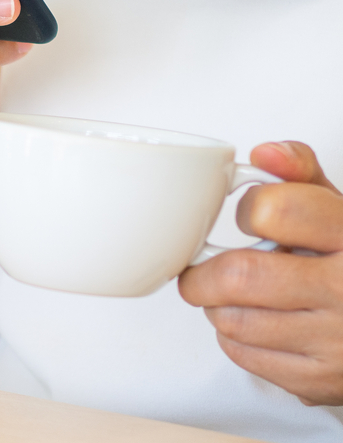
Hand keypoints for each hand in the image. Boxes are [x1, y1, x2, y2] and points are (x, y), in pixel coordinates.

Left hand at [179, 141, 342, 404]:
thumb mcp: (341, 213)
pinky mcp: (318, 380)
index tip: (251, 218)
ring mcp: (336, 341)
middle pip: (239, 275)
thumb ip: (303, 177)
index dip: (250, 210)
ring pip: (232, 318)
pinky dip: (233, 336)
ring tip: (234, 295)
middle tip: (205, 267)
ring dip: (217, 304)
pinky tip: (256, 323)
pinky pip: (244, 354)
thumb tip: (265, 153)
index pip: (277, 210)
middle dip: (205, 271)